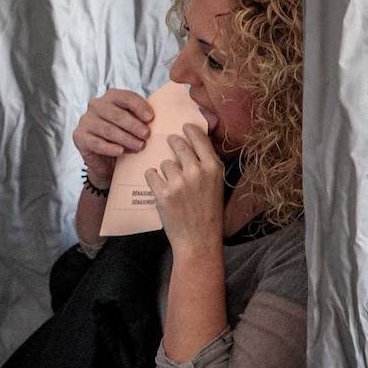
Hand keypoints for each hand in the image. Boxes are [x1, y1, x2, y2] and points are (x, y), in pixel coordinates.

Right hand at [72, 88, 153, 186]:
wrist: (106, 160)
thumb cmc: (123, 138)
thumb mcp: (134, 124)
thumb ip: (142, 118)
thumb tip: (156, 119)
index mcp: (111, 97)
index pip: (125, 97)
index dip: (139, 106)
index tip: (151, 118)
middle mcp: (95, 105)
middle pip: (116, 114)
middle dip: (133, 125)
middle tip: (147, 135)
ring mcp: (85, 120)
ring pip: (107, 129)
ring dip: (125, 138)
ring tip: (139, 146)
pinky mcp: (79, 136)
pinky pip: (96, 142)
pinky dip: (110, 148)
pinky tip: (121, 151)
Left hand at [144, 123, 223, 258]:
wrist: (199, 241)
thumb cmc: (208, 214)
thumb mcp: (216, 186)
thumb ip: (206, 165)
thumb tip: (192, 143)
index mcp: (214, 168)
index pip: (199, 138)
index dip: (190, 130)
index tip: (184, 127)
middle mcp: (197, 171)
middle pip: (178, 144)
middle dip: (173, 143)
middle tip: (171, 143)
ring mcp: (179, 182)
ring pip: (164, 162)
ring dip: (165, 171)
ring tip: (173, 186)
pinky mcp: (163, 193)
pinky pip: (151, 174)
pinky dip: (153, 179)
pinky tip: (159, 188)